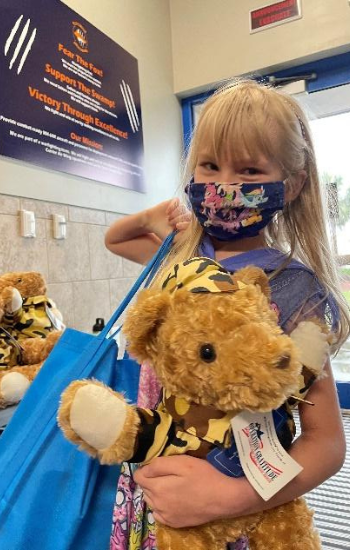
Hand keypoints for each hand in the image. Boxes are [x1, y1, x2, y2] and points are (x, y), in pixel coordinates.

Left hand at [133, 455, 255, 527]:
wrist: (224, 498)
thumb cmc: (204, 476)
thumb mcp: (182, 462)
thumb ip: (159, 465)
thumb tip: (144, 469)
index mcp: (157, 488)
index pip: (138, 477)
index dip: (146, 468)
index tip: (158, 465)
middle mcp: (158, 505)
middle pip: (145, 488)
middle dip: (152, 479)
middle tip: (169, 473)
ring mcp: (166, 516)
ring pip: (151, 501)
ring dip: (156, 492)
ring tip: (172, 485)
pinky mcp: (174, 523)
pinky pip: (159, 513)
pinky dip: (162, 506)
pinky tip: (174, 499)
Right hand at [144, 199, 190, 239]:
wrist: (151, 223)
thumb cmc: (162, 231)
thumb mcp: (171, 238)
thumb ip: (181, 237)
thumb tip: (190, 232)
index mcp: (187, 224)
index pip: (192, 223)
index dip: (186, 224)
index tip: (177, 226)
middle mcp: (185, 215)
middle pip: (188, 214)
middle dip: (178, 219)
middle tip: (170, 223)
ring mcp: (181, 208)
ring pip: (183, 207)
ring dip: (174, 214)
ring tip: (168, 218)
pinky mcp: (175, 202)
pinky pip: (177, 201)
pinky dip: (172, 207)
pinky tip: (167, 212)